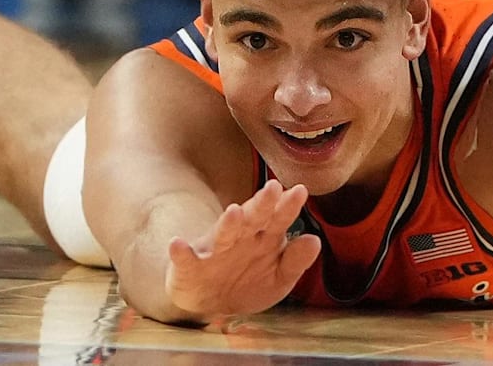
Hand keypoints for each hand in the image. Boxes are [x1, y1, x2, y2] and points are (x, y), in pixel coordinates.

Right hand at [165, 179, 321, 318]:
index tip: (300, 191)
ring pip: (222, 233)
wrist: (210, 304)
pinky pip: (184, 258)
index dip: (288, 206)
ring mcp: (213, 250)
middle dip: (262, 204)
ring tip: (234, 212)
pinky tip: (177, 245)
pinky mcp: (189, 265)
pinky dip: (180, 252)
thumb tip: (315, 240)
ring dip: (227, 224)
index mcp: (264, 238)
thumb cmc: (248, 283)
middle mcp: (239, 238)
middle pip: (253, 218)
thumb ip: (296, 260)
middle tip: (274, 188)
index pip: (279, 218)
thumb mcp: (279, 278)